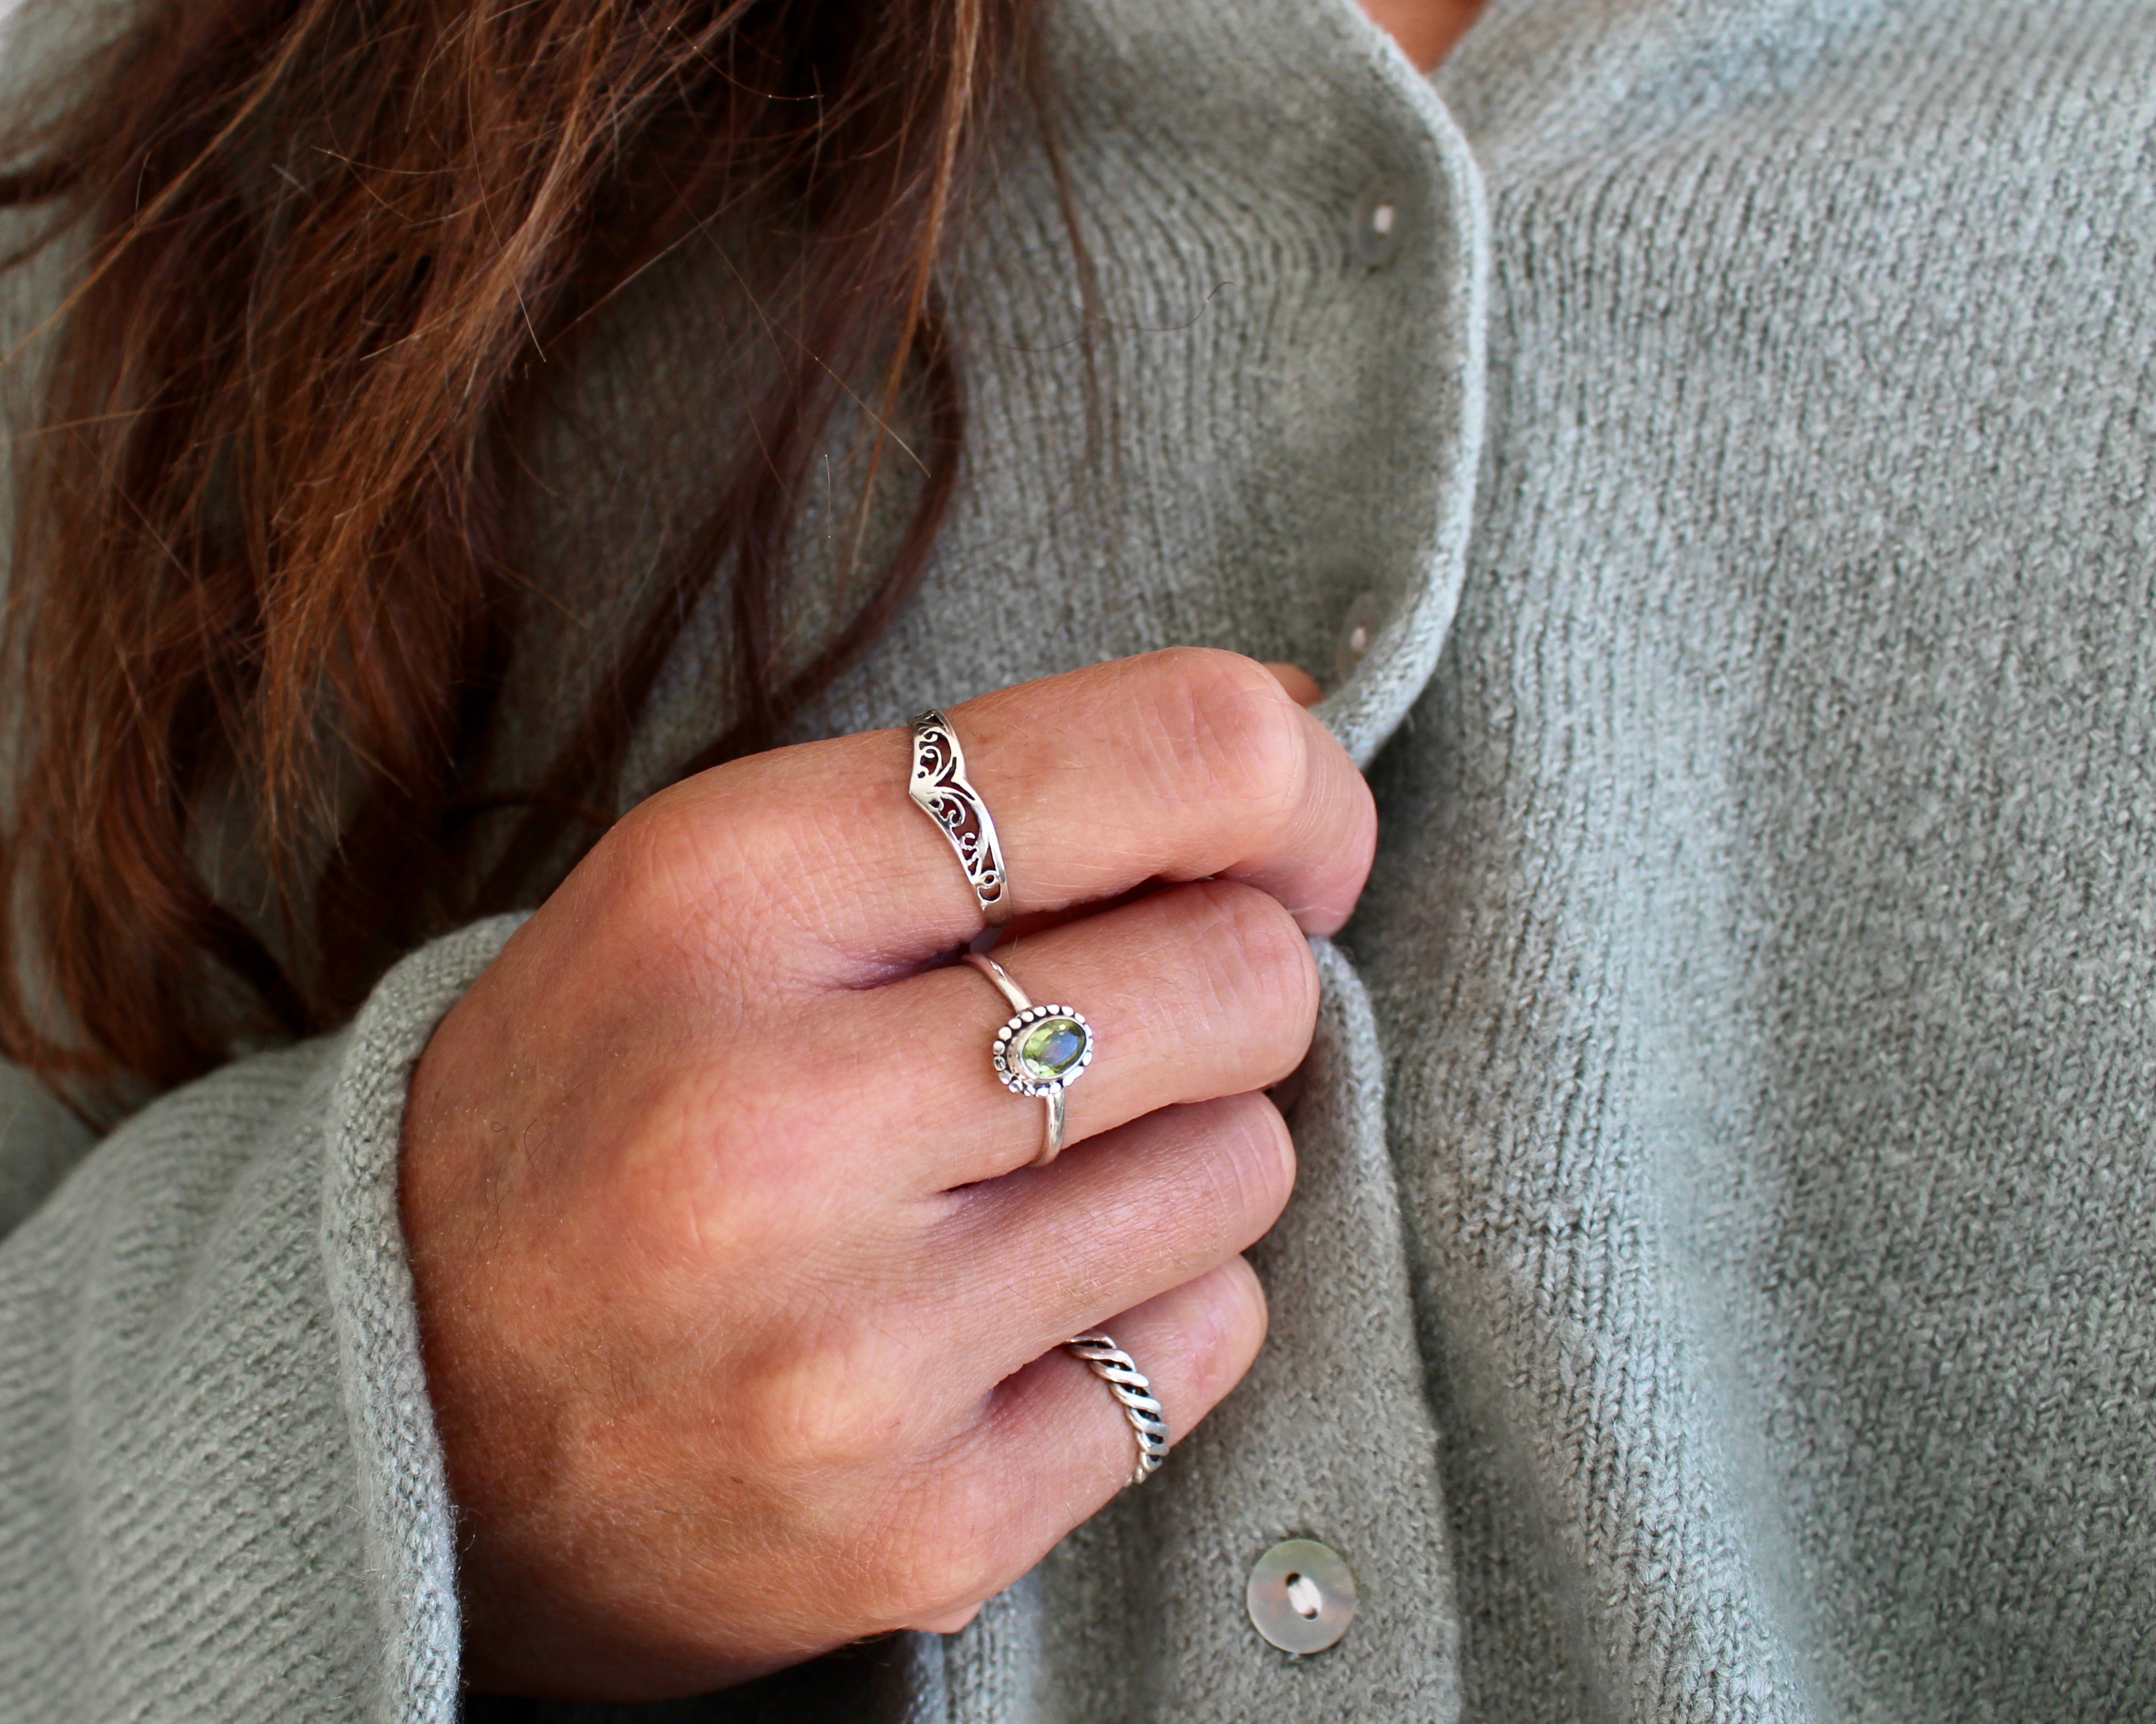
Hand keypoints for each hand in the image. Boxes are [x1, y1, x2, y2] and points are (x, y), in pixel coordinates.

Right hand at [399, 649, 1375, 1698]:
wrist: (404, 1403)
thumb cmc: (608, 1094)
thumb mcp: (732, 879)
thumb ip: (992, 794)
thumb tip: (1290, 737)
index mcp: (731, 895)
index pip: (1169, 757)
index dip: (1290, 782)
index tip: (1285, 836)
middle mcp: (783, 1124)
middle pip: (1244, 978)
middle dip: (1226, 980)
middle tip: (1118, 1014)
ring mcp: (852, 1350)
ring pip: (1246, 1167)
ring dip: (1184, 1148)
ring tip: (1032, 1171)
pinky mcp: (922, 1527)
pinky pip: (1206, 1346)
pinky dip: (1151, 1307)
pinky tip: (1017, 1307)